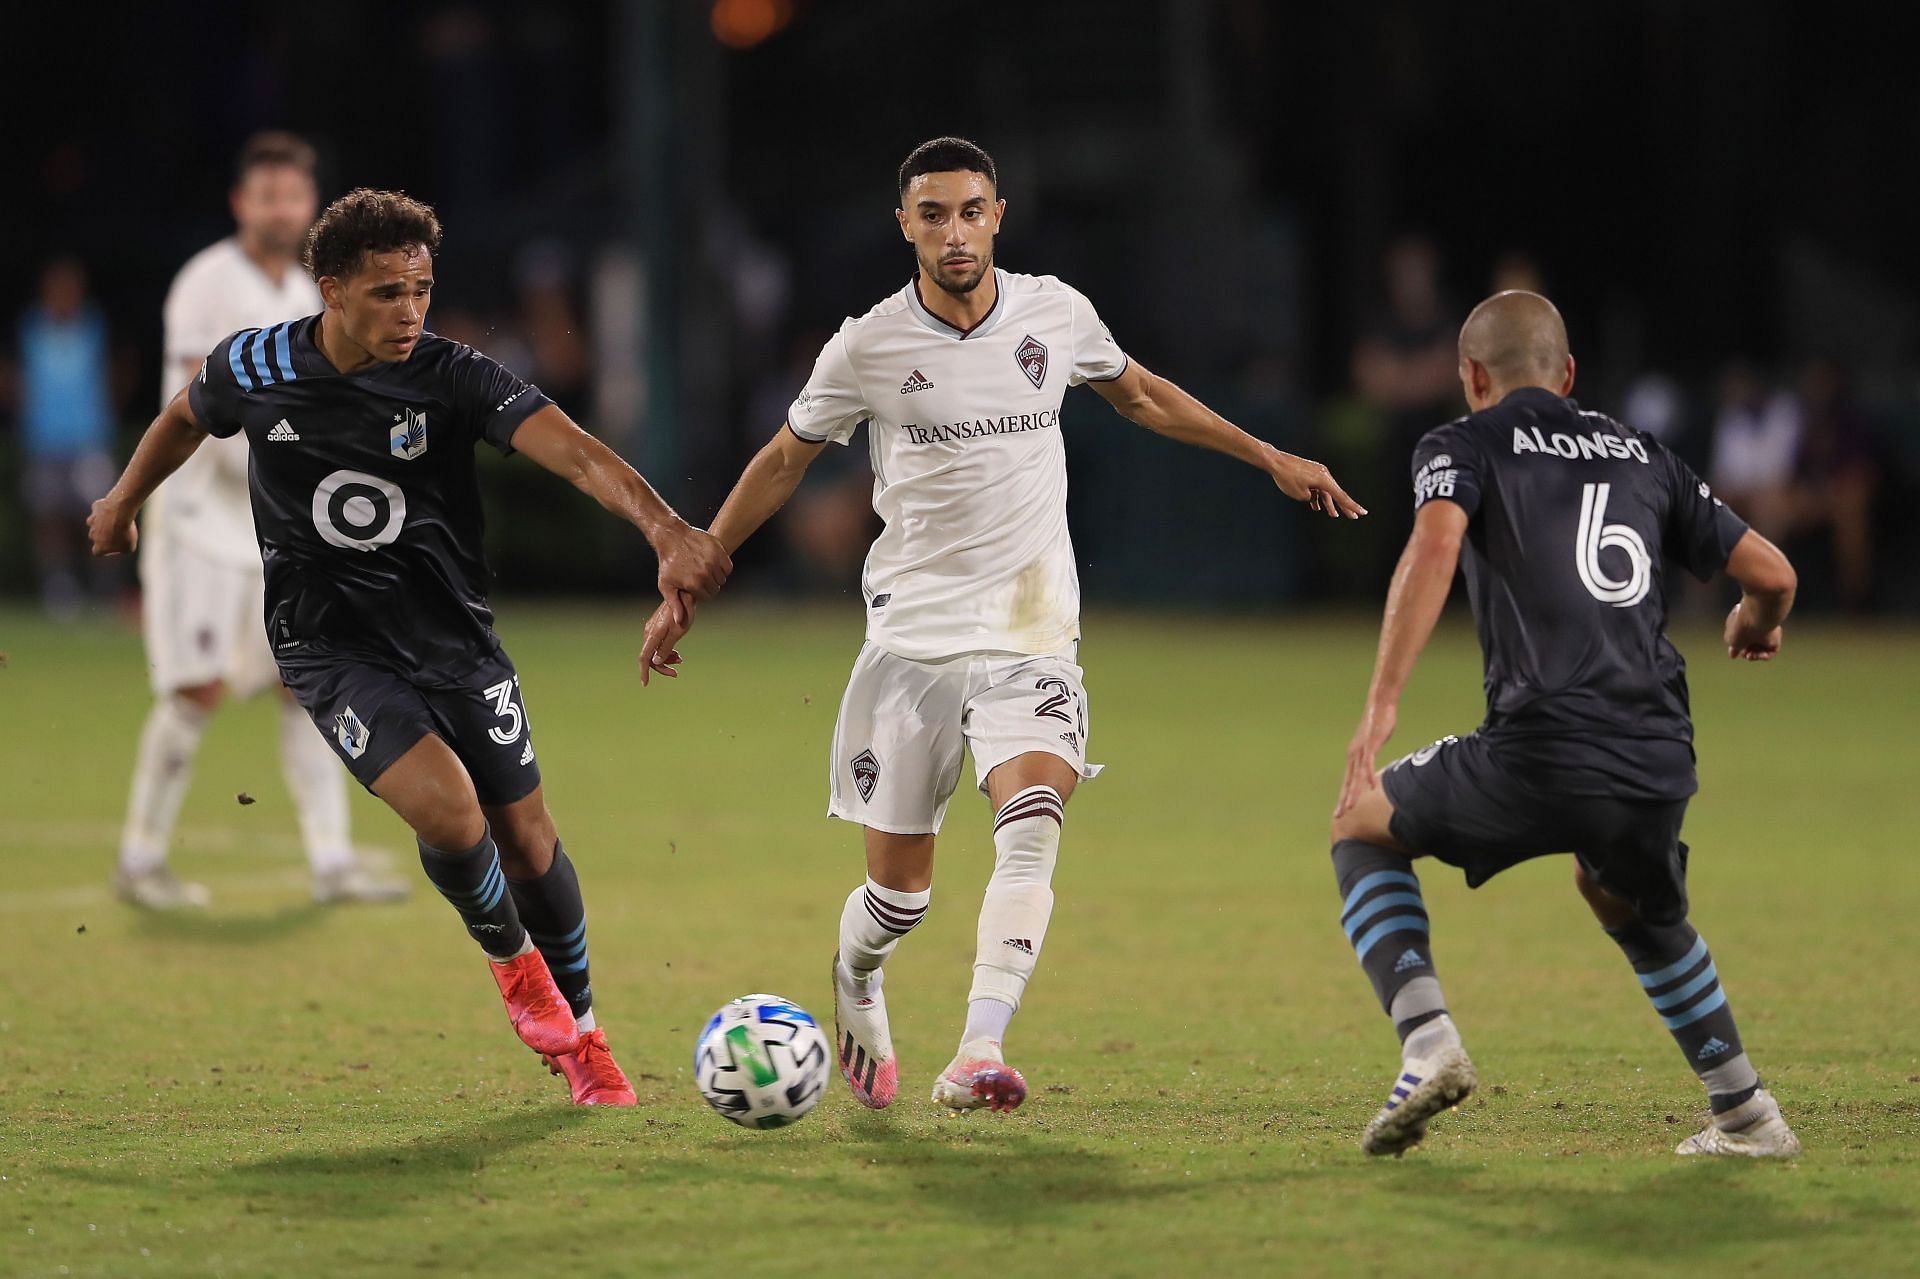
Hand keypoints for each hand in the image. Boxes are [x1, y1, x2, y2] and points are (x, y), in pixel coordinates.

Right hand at [87, 496, 136, 555]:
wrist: (120, 513)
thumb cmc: (125, 532)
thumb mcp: (129, 547)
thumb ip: (123, 549)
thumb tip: (121, 547)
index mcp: (99, 547)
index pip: (98, 552)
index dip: (105, 549)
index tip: (114, 546)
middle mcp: (92, 534)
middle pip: (96, 536)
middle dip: (105, 534)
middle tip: (119, 531)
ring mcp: (92, 520)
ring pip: (96, 522)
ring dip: (105, 522)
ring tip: (118, 520)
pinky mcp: (95, 508)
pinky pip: (100, 509)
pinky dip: (107, 509)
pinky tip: (117, 509)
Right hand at [638, 595, 692, 685]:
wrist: (685, 596)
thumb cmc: (685, 613)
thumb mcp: (678, 633)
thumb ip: (666, 648)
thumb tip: (656, 661)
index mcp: (653, 635)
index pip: (644, 657)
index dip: (644, 672)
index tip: (645, 684)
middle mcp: (649, 632)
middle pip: (650, 656)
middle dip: (661, 666)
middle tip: (676, 672)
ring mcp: (652, 629)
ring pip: (654, 651)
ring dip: (665, 659)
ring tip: (680, 660)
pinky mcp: (657, 627)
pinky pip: (658, 644)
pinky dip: (666, 651)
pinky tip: (676, 654)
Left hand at [654, 522, 730, 620]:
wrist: (672, 537)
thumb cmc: (668, 562)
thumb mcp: (666, 585)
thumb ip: (675, 605)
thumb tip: (680, 623)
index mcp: (693, 584)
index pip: (708, 597)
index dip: (702, 592)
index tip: (695, 585)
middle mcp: (704, 574)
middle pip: (716, 588)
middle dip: (709, 584)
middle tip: (700, 576)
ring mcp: (712, 562)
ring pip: (723, 578)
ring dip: (716, 575)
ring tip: (705, 568)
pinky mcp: (719, 552)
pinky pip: (728, 566)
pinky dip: (723, 566)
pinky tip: (713, 562)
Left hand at [1269, 450, 1367, 519]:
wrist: (1276, 462)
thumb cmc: (1287, 478)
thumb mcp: (1300, 494)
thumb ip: (1311, 498)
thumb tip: (1314, 497)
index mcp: (1324, 480)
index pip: (1341, 497)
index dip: (1352, 506)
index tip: (1363, 512)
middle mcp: (1324, 474)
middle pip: (1336, 494)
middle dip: (1343, 506)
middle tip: (1354, 517)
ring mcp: (1318, 472)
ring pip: (1326, 491)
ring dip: (1328, 503)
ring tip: (1333, 515)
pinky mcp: (1311, 471)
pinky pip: (1318, 486)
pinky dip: (1317, 496)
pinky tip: (1316, 507)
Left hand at [1334, 701, 1396, 817]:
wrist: (1380, 703)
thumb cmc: (1378, 722)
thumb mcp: (1373, 743)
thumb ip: (1371, 754)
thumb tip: (1372, 762)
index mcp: (1354, 755)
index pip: (1347, 780)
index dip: (1343, 796)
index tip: (1340, 811)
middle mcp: (1354, 754)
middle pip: (1347, 782)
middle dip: (1343, 800)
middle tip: (1338, 816)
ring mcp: (1362, 750)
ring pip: (1356, 776)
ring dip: (1353, 792)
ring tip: (1350, 807)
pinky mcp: (1371, 744)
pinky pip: (1369, 763)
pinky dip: (1369, 775)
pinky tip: (1371, 786)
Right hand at [1724, 603, 1782, 661]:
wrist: (1756, 618)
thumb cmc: (1740, 628)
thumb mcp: (1732, 641)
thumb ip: (1733, 648)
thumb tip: (1732, 655)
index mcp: (1741, 623)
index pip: (1741, 639)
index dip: (1738, 648)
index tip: (1736, 653)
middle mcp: (1754, 626)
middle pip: (1751, 644)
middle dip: (1747, 653)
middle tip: (1746, 655)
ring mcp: (1765, 630)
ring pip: (1761, 648)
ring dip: (1756, 655)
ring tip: (1752, 656)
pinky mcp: (1775, 636)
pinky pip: (1771, 650)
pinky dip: (1766, 655)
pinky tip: (1761, 655)